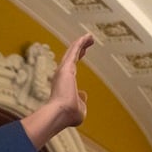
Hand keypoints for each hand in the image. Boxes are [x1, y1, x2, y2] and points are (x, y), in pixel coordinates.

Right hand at [22, 33, 93, 148]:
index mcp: (65, 83)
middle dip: (80, 48)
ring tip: (90, 36)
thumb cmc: (69, 115)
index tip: (83, 52)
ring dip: (81, 43)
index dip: (78, 58)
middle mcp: (63, 75)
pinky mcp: (66, 67)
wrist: (61, 114)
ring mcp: (63, 70)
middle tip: (87, 40)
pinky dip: (80, 43)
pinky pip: (74, 51)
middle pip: (72, 57)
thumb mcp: (80, 108)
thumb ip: (81, 100)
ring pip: (73, 52)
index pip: (72, 67)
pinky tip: (87, 37)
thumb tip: (83, 94)